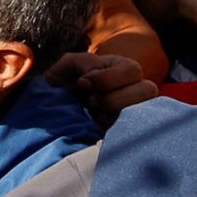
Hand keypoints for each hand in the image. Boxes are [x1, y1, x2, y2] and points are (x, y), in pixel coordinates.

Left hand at [43, 51, 157, 120]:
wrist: (49, 110)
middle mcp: (134, 89)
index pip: (133, 70)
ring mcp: (133, 112)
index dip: (106, 78)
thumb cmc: (60, 82)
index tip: (81, 84)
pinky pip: (131, 133)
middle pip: (147, 90)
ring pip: (142, 113)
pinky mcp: (125, 131)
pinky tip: (96, 127)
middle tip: (91, 103)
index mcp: (122, 69)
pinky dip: (113, 131)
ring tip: (93, 115)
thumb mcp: (67, 65)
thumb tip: (93, 76)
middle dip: (113, 98)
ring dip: (114, 115)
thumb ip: (83, 62)